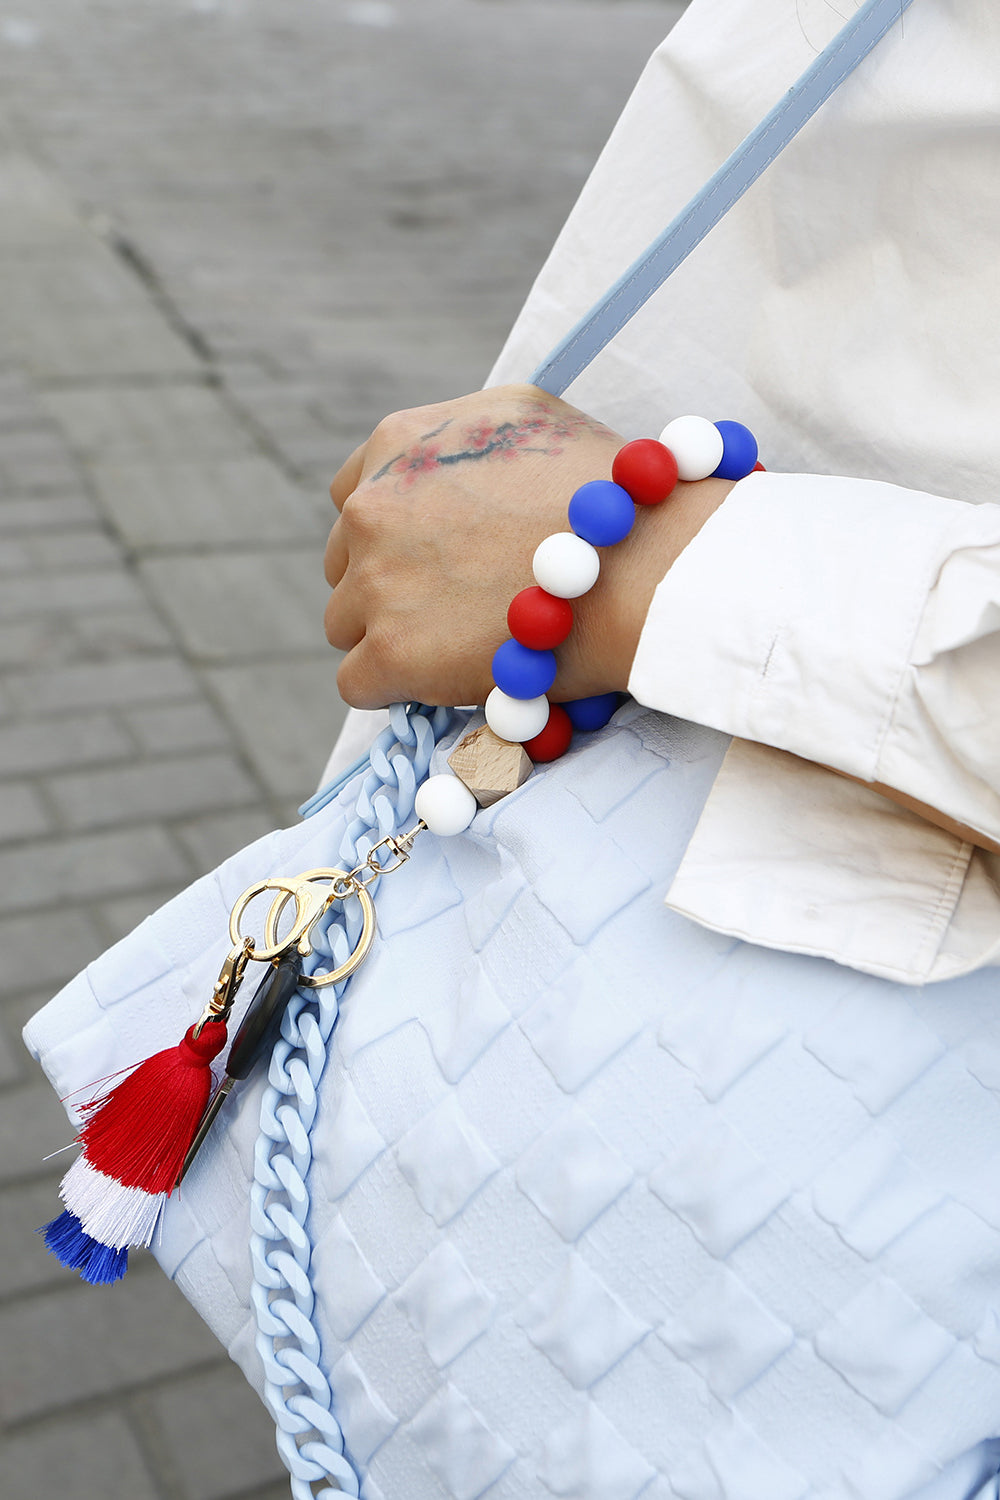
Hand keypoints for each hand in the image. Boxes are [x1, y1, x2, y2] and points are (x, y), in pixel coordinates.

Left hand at [324, 384, 732, 708]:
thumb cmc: (606, 493)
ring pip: (346, 624)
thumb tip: (446, 465)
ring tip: (459, 644)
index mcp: (400, 442)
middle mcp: (374, 504)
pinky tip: (440, 681)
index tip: (430, 558)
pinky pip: (357, 683)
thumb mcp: (526, 415)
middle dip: (389, 586)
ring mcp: (377, 579)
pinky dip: (393, 689)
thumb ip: (463, 435)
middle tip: (452, 607)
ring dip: (392, 637)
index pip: (351, 497)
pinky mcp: (391, 651)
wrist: (642, 567)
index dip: (392, 535)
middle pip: (344, 563)